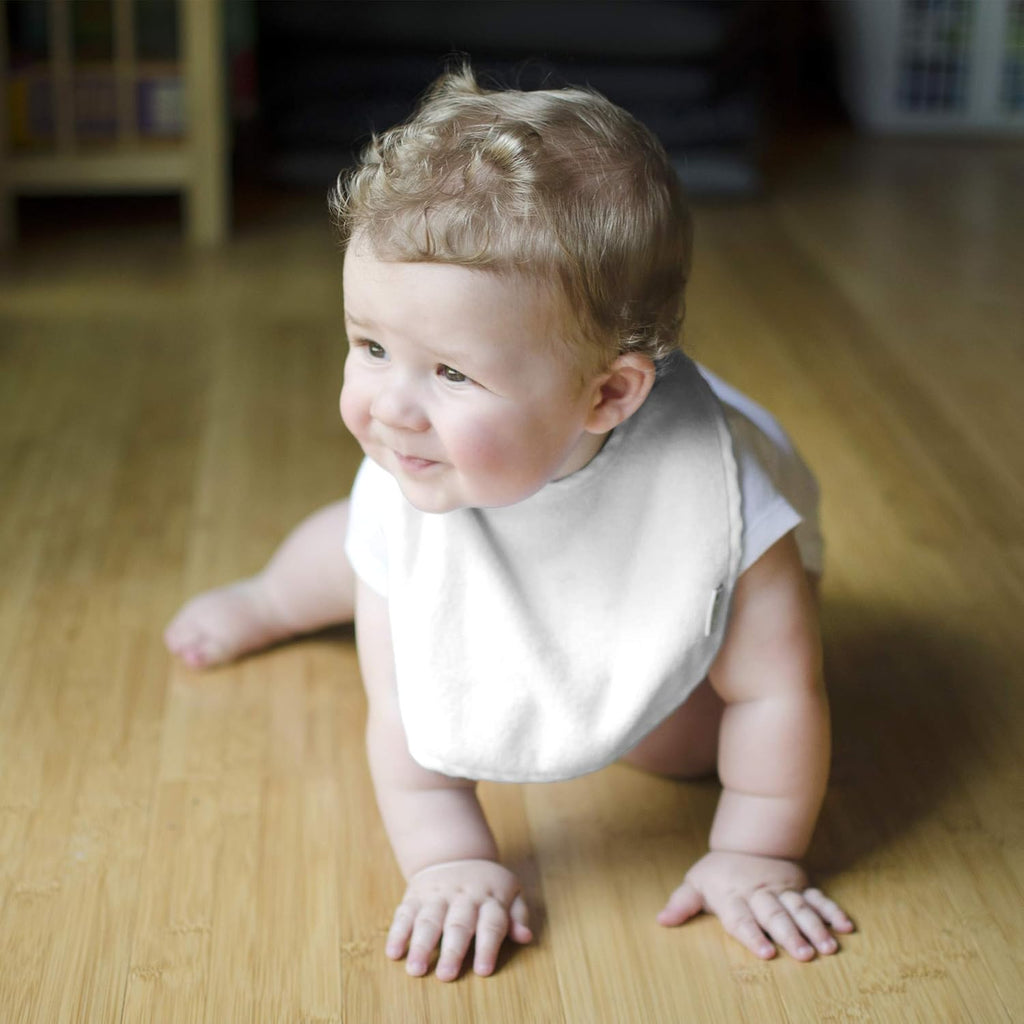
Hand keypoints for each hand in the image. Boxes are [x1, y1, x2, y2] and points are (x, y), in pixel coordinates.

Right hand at [386, 859, 532, 980]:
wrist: (454, 853)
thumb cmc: (487, 884)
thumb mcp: (510, 892)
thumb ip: (518, 915)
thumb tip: (526, 937)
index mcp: (489, 897)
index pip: (491, 924)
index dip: (487, 947)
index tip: (483, 971)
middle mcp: (463, 896)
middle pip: (458, 924)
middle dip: (452, 950)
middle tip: (446, 976)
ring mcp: (437, 895)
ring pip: (428, 919)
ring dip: (420, 945)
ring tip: (415, 969)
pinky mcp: (415, 895)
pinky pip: (404, 913)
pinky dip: (397, 933)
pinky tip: (394, 952)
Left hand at [658, 851, 853, 960]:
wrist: (746, 842)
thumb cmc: (718, 873)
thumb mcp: (696, 884)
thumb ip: (682, 904)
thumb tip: (661, 921)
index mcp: (733, 896)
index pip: (742, 918)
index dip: (753, 934)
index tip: (766, 952)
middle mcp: (759, 893)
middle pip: (775, 914)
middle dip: (791, 934)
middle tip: (806, 955)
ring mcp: (782, 889)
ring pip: (799, 907)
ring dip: (815, 927)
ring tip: (829, 947)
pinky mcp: (800, 885)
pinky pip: (818, 898)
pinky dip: (832, 911)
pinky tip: (846, 927)